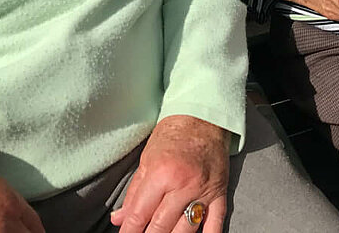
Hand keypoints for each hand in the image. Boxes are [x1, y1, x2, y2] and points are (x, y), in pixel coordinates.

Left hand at [110, 115, 228, 232]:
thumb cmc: (173, 135)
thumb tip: (120, 219)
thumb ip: (134, 193)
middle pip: (161, 227)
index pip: (140, 214)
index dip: (130, 232)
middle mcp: (183, 185)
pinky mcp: (219, 193)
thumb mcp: (146, 160)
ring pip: (186, 230)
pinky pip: (215, 223)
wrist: (204, 117)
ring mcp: (203, 191)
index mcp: (161, 174)